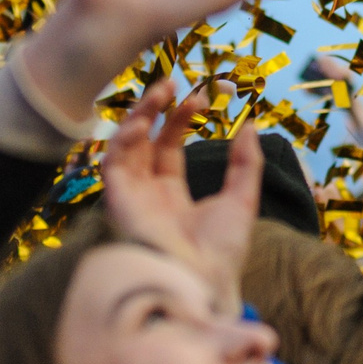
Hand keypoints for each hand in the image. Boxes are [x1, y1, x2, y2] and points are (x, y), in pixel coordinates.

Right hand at [100, 78, 256, 314]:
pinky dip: (122, 140)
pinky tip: (143, 124)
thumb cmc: (222, 251)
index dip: (179, 119)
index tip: (198, 97)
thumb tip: (251, 124)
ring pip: (124, 146)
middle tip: (170, 82)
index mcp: (172, 195)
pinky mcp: (118, 202)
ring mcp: (132, 198)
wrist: (205, 281)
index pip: (168, 147)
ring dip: (138, 116)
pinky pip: (111, 165)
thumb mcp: (242, 199)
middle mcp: (148, 194)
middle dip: (154, 110)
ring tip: (159, 91)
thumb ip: (246, 162)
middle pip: (144, 142)